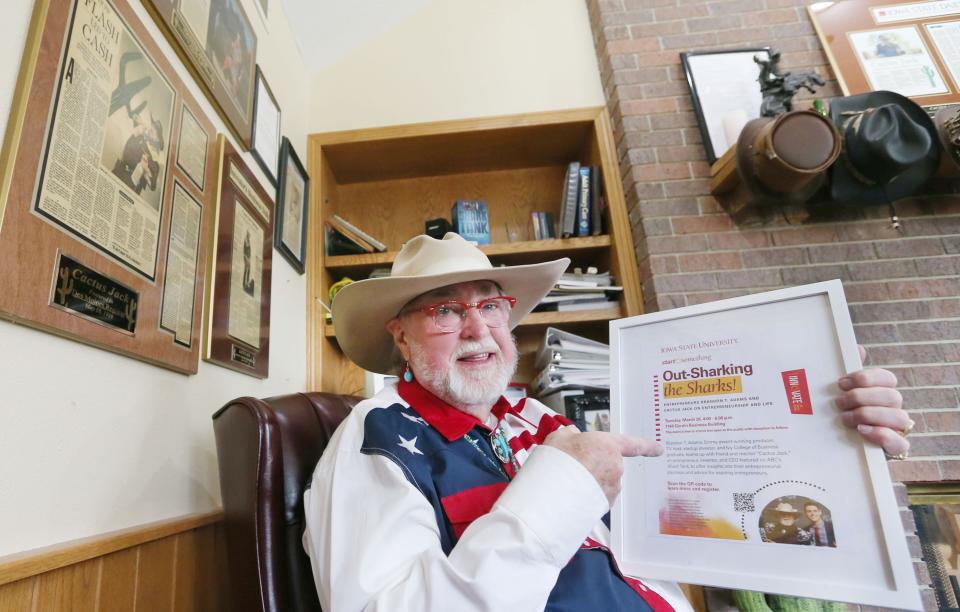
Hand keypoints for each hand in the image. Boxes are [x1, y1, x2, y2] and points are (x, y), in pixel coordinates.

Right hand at [544, 426, 662, 505]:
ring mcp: (611, 487)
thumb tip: (572, 435)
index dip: (647, 446)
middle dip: (595, 466)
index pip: (633, 444)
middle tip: (574, 466)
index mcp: (608, 445)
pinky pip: (598, 497)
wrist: (552, 493)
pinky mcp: (604, 505)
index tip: (659, 449)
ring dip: (591, 482)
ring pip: (603, 483)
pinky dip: (588, 496)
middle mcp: (615, 467)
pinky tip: (572, 494)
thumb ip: (570, 434)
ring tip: (568, 482)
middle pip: (609, 465)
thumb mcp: (560, 437)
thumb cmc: (558, 462)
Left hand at [835, 345, 910, 457]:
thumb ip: (846, 372)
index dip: (866, 377)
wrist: (826, 448)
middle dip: (862, 397)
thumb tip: (859, 349)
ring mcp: (894, 429)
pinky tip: (862, 431)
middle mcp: (892, 409)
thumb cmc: (834, 415)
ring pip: (899, 417)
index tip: (841, 382)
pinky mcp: (893, 449)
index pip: (888, 378)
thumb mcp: (835, 393)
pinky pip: (901, 442)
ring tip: (845, 418)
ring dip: (869, 415)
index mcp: (881, 393)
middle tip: (838, 402)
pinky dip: (882, 435)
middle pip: (892, 396)